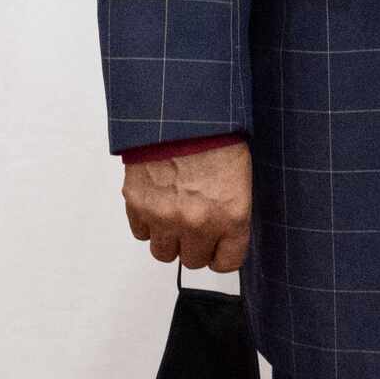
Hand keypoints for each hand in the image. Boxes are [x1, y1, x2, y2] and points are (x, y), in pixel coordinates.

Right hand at [122, 141, 252, 271]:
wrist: (184, 116)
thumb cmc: (219, 138)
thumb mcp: (241, 177)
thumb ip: (231, 212)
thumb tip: (224, 234)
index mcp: (231, 216)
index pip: (226, 262)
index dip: (222, 254)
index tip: (220, 247)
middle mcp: (198, 223)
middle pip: (193, 261)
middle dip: (196, 246)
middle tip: (198, 226)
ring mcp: (165, 217)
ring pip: (164, 253)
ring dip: (170, 238)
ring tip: (177, 214)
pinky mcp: (138, 207)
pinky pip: (141, 233)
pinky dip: (148, 223)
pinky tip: (159, 201)